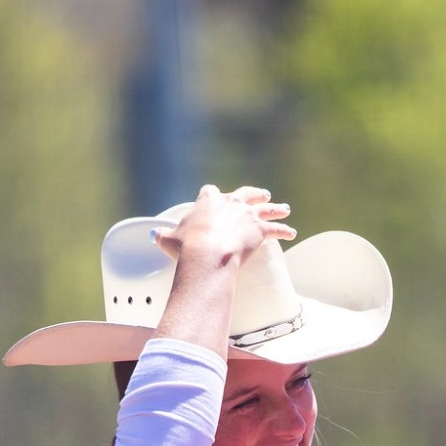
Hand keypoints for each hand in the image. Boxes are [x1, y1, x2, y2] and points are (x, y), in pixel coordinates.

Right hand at [154, 184, 293, 271]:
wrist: (207, 253)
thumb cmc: (187, 247)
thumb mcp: (170, 239)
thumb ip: (163, 235)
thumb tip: (153, 234)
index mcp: (209, 202)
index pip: (211, 192)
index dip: (214, 195)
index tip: (215, 196)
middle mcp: (231, 203)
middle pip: (246, 194)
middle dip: (254, 194)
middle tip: (263, 195)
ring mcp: (247, 215)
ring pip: (266, 209)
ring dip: (276, 208)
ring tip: (284, 208)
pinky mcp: (260, 230)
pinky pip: (277, 229)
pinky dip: (285, 231)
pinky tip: (292, 233)